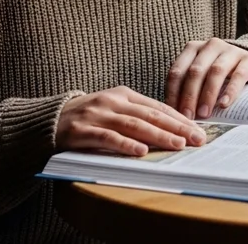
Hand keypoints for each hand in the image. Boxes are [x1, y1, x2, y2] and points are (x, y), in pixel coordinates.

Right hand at [56, 86, 205, 156]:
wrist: (48, 120)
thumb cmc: (88, 119)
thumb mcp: (114, 111)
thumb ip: (137, 118)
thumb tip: (172, 133)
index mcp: (123, 94)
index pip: (158, 106)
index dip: (180, 119)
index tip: (199, 130)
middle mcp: (112, 101)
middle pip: (150, 115)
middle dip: (177, 127)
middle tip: (196, 139)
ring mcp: (97, 115)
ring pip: (133, 125)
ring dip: (158, 135)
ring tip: (177, 145)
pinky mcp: (82, 131)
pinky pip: (107, 138)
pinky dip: (125, 144)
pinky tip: (141, 151)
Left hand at [166, 39, 247, 119]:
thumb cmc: (221, 75)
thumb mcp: (202, 77)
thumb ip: (188, 89)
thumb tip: (175, 115)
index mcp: (193, 48)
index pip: (177, 71)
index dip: (173, 93)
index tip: (174, 114)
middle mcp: (211, 46)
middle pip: (195, 71)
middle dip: (189, 96)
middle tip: (188, 117)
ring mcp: (231, 51)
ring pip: (216, 71)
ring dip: (207, 95)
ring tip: (204, 114)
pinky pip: (238, 75)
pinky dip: (230, 91)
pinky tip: (224, 105)